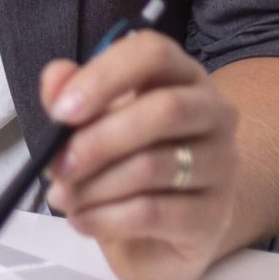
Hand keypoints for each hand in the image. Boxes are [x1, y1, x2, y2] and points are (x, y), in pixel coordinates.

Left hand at [40, 32, 240, 279]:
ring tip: (63, 197)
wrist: (167, 226)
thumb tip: (56, 78)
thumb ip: (70, 94)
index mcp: (182, 75)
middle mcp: (214, 112)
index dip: (104, 77)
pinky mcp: (214, 215)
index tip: (62, 111)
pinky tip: (82, 220)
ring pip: (154, 167)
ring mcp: (221, 164)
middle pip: (165, 110)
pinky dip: (106, 218)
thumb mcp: (93, 120)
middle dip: (99, 140)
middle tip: (57, 165)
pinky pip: (153, 213)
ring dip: (95, 186)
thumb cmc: (128, 157)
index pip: (154, 54)